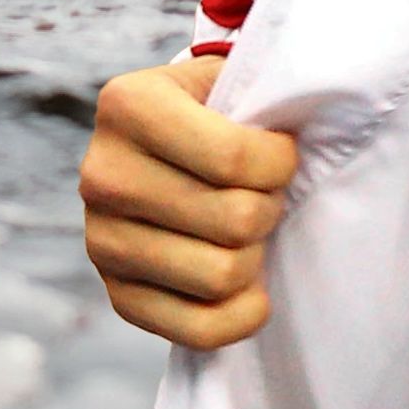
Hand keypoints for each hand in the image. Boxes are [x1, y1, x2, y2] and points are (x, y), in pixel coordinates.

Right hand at [81, 52, 298, 349]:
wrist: (158, 145)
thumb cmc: (211, 111)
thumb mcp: (226, 78)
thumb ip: (264, 93)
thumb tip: (306, 130)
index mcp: (128, 106)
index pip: (234, 159)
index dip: (280, 163)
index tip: (280, 153)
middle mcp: (102, 174)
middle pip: (234, 221)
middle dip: (269, 208)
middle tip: (264, 194)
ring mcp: (102, 239)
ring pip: (222, 277)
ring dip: (255, 256)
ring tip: (247, 231)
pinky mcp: (116, 293)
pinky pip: (199, 330)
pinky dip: (242, 315)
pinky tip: (251, 287)